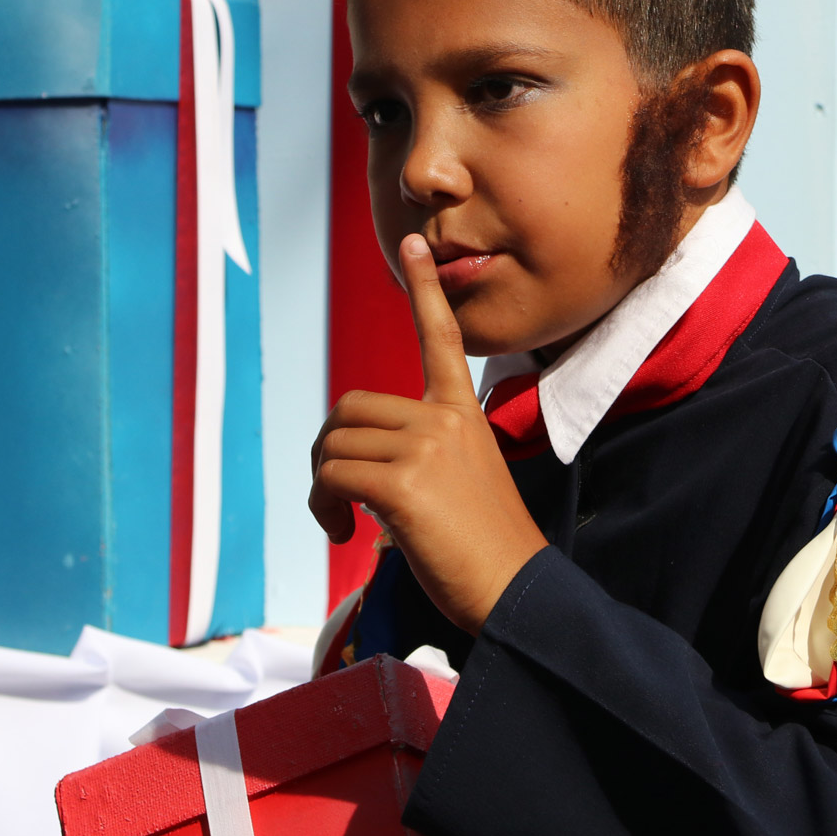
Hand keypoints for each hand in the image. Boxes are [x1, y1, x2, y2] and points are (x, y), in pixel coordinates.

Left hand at [308, 235, 547, 634]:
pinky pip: (332, 477)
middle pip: (348, 409)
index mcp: (463, 414)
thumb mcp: (459, 486)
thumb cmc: (485, 552)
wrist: (515, 591)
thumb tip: (355, 474)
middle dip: (327, 452)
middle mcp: (444, 420)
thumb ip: (418, 458)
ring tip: (345, 525)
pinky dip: (324, 507)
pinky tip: (346, 535)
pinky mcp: (405, 482)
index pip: (441, 339)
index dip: (425, 290)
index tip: (414, 244)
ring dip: (322, 488)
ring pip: (333, 445)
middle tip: (338, 498)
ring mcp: (426, 447)